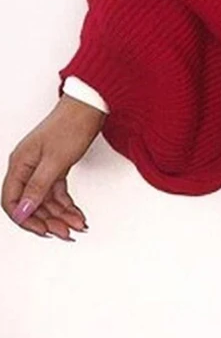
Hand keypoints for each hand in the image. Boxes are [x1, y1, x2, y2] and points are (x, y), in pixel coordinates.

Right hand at [2, 94, 104, 239]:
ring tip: (77, 225)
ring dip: (61, 214)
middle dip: (49, 220)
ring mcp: (42, 166)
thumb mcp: (55, 160)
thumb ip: (38, 187)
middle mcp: (27, 166)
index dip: (26, 219)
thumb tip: (23, 212)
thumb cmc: (72, 124)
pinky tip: (76, 213)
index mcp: (19, 164)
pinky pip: (57, 191)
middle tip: (66, 233)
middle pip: (31, 203)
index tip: (44, 231)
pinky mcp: (57, 165)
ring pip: (46, 199)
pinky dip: (67, 203)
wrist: (91, 104)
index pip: (13, 201)